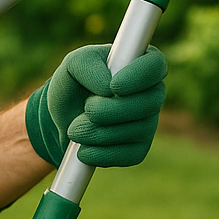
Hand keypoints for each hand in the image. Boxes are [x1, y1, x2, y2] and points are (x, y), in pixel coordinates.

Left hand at [25, 44, 166, 167]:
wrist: (63, 118)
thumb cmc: (74, 83)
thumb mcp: (73, 64)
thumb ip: (88, 65)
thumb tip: (107, 87)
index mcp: (140, 63)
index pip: (155, 65)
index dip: (138, 76)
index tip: (113, 86)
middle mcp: (151, 93)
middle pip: (149, 103)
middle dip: (112, 109)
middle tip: (86, 108)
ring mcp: (148, 123)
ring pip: (136, 131)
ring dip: (98, 132)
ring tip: (75, 128)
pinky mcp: (139, 149)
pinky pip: (127, 155)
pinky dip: (99, 152)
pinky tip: (83, 148)